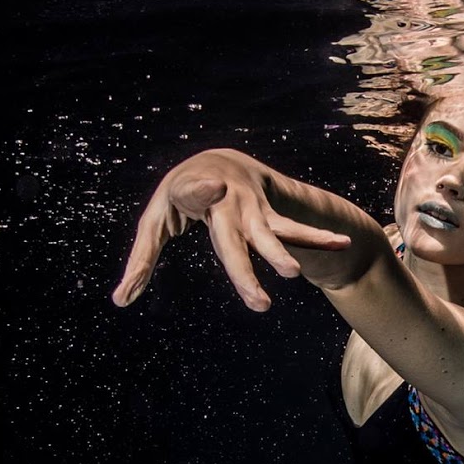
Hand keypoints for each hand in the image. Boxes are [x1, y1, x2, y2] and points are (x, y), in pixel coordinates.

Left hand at [112, 149, 349, 311]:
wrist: (220, 160)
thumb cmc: (180, 197)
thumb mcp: (156, 221)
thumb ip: (141, 261)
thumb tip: (119, 302)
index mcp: (192, 193)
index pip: (196, 193)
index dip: (203, 189)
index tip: (212, 187)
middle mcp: (226, 200)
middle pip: (234, 239)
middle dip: (243, 268)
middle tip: (257, 303)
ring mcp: (252, 209)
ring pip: (269, 235)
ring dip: (281, 253)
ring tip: (292, 274)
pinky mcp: (270, 215)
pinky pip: (295, 229)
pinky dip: (318, 236)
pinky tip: (344, 242)